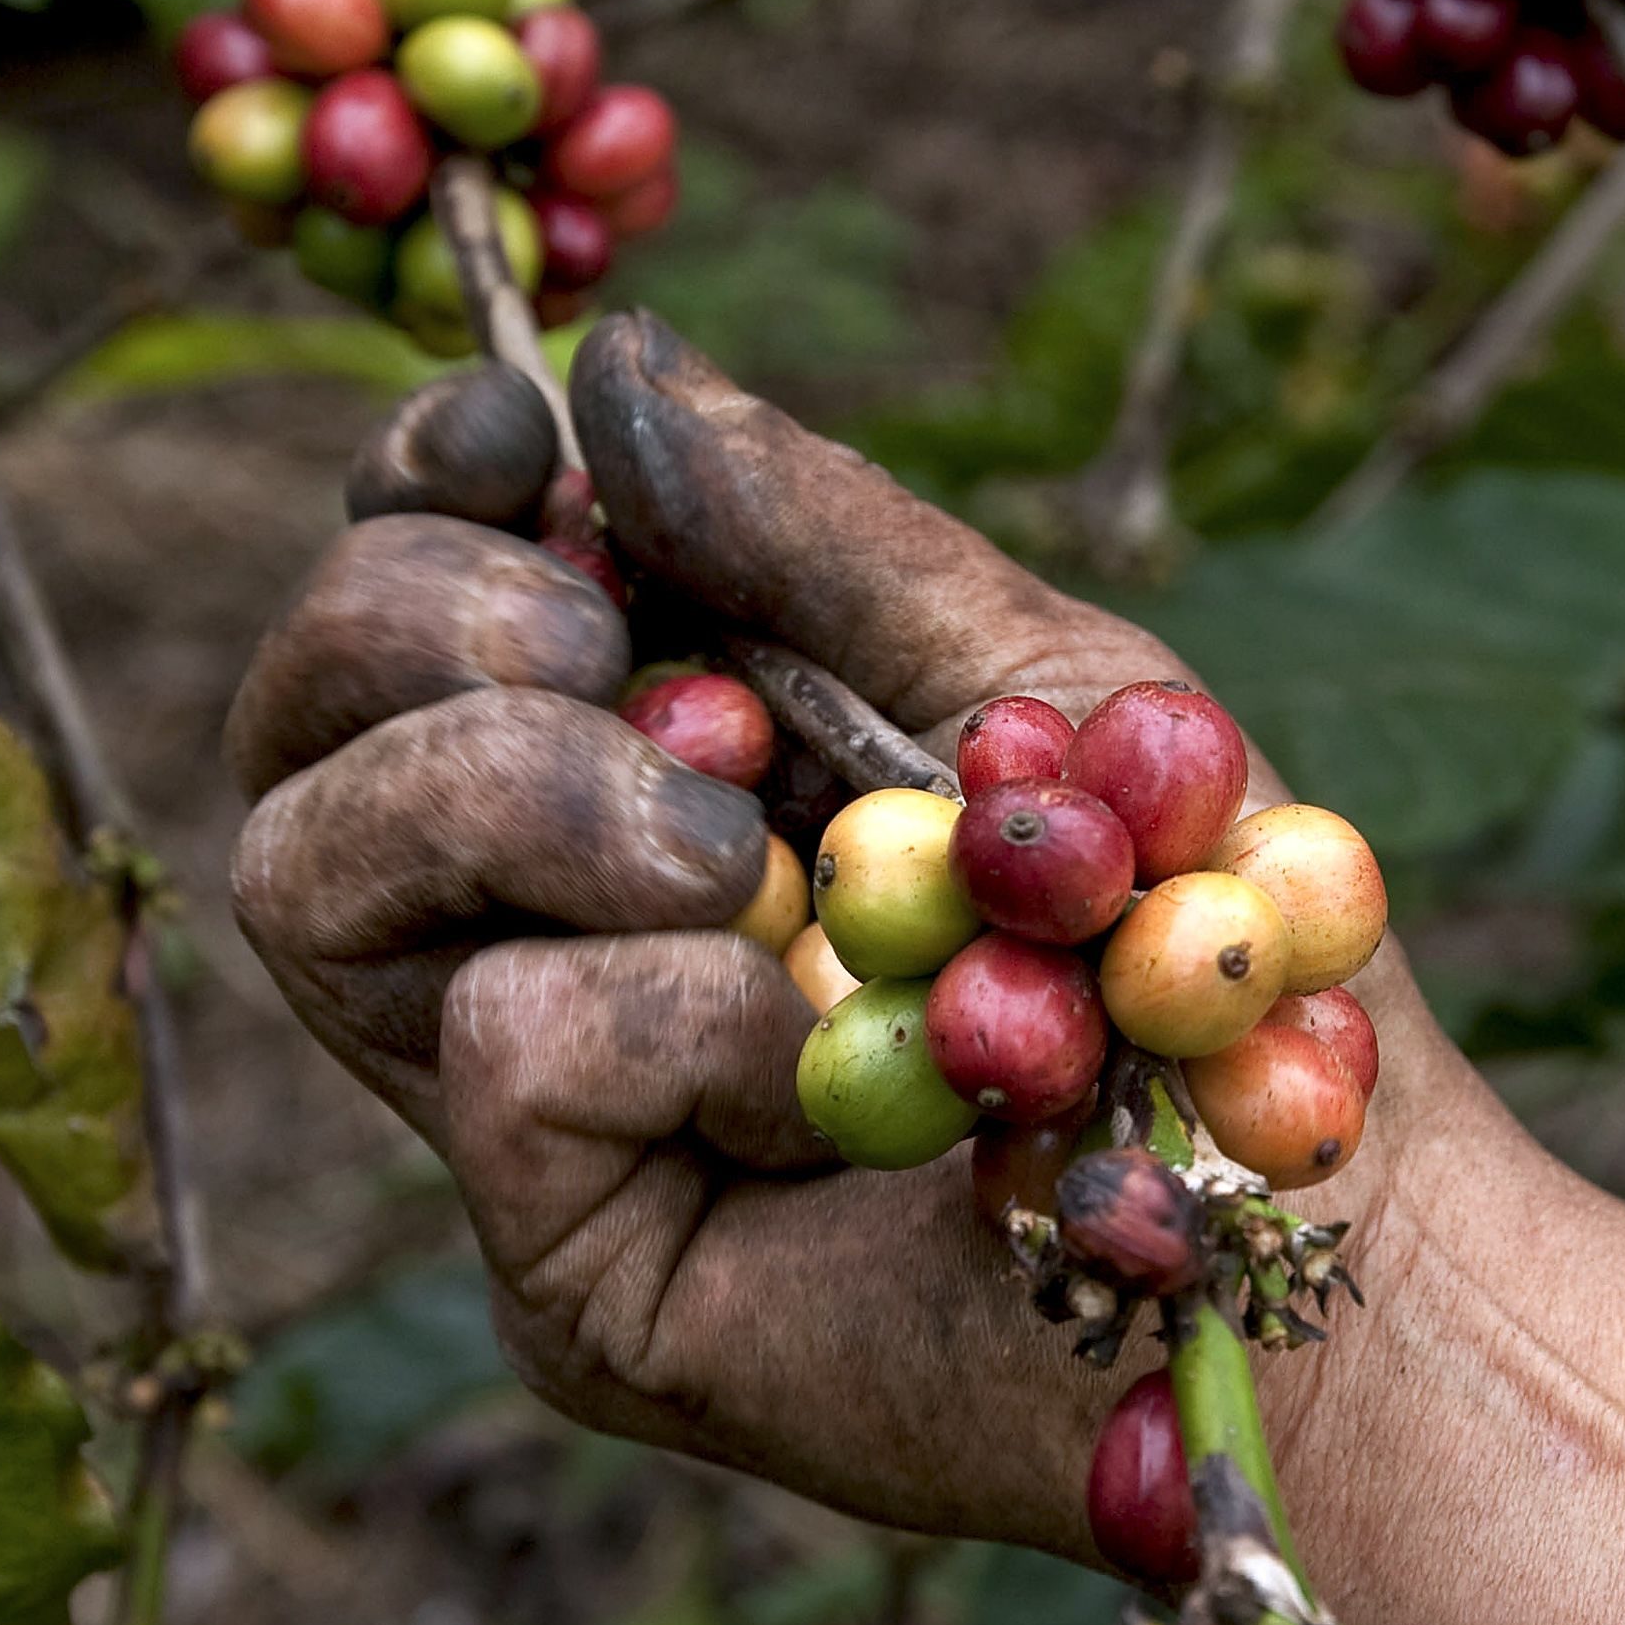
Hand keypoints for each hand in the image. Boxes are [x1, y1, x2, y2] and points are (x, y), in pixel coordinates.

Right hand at [225, 313, 1458, 1556]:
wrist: (1321, 1225)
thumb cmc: (1201, 941)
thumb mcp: (1026, 678)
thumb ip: (819, 530)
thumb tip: (609, 358)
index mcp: (651, 762)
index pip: (410, 608)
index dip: (420, 498)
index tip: (522, 448)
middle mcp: (556, 925)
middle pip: (303, 723)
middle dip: (425, 622)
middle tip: (618, 658)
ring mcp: (546, 1104)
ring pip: (313, 878)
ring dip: (521, 797)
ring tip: (735, 862)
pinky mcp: (574, 1266)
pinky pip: (492, 1052)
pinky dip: (664, 1013)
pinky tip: (813, 1074)